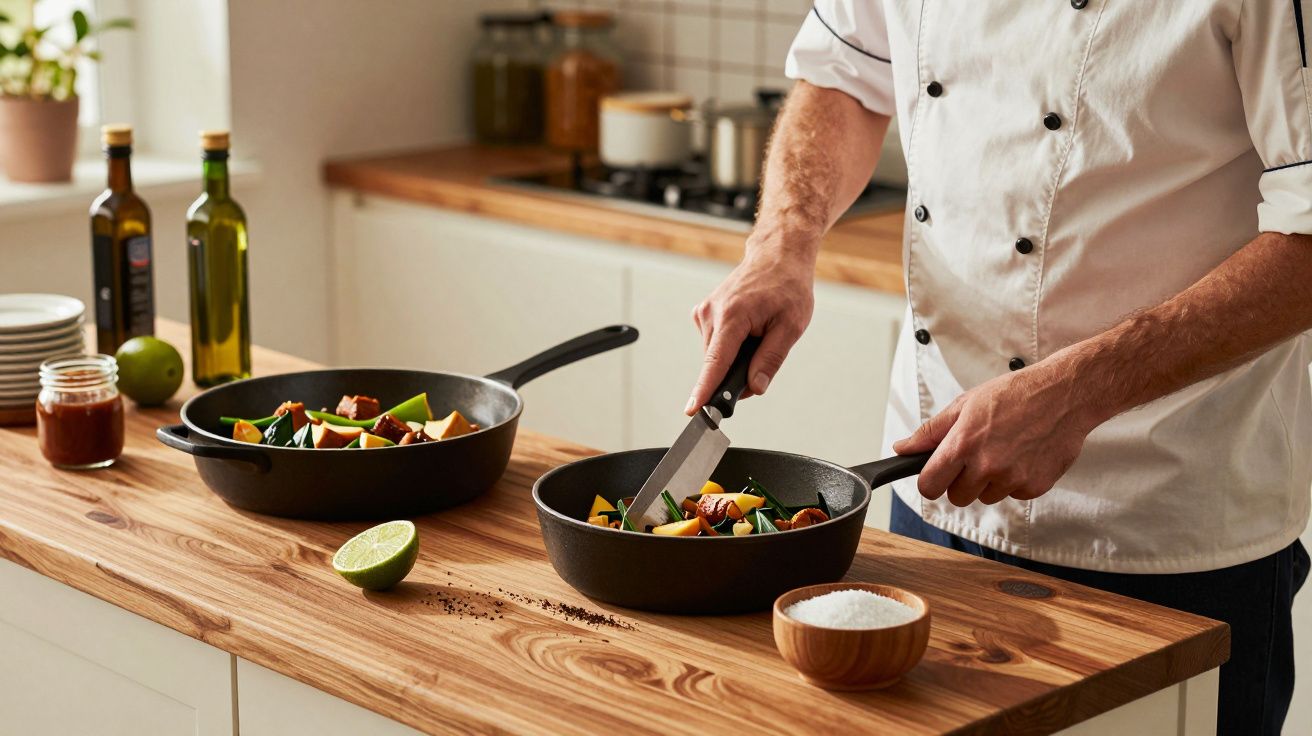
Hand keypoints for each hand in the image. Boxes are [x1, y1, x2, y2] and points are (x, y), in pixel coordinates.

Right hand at [687, 252, 814, 414]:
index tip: (693, 410)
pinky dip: (731, 344)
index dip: (704, 390)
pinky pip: (715, 342)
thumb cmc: (787, 285)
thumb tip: (755, 387)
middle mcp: (712, 313)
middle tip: (764, 353)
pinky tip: (747, 327)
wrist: (777, 256)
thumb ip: (770, 359)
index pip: (715, 363)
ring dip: (736, 355)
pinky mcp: (705, 312)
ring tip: (759, 332)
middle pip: (717, 363)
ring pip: (716, 354)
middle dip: (737, 371)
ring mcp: (705, 311)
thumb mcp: (791, 326)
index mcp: (732, 316)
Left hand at [891, 362, 1102, 505]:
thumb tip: (902, 449)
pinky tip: (1023, 455)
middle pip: (957, 497)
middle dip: (962, 481)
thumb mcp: (965, 404)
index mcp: (963, 444)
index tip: (937, 474)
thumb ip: (930, 432)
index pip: (929, 486)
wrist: (1064, 394)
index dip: (931, 482)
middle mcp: (986, 465)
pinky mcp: (1035, 487)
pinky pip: (1013, 494)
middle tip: (976, 456)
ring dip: (990, 481)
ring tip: (1004, 450)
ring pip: (986, 497)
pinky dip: (1016, 481)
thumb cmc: (1014, 394)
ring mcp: (1012, 478)